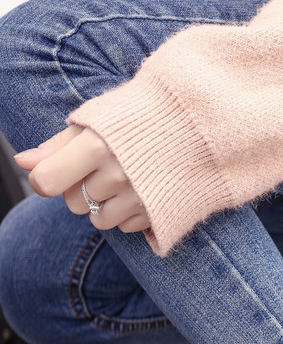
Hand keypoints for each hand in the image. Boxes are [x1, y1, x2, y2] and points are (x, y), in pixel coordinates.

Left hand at [15, 126, 149, 234]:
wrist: (198, 124)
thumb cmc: (141, 116)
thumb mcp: (97, 120)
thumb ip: (58, 144)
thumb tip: (23, 162)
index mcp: (97, 146)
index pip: (48, 181)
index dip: (45, 179)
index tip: (54, 172)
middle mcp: (117, 175)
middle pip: (73, 202)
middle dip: (81, 188)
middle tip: (103, 167)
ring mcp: (140, 198)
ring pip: (98, 219)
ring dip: (104, 205)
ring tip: (123, 180)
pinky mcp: (158, 214)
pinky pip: (125, 227)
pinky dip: (128, 214)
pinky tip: (141, 191)